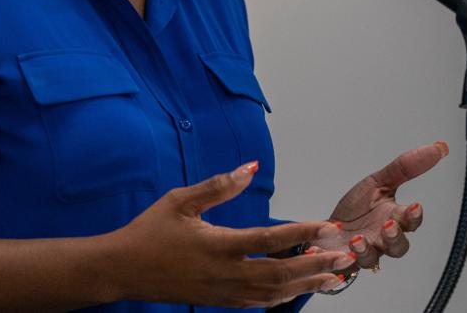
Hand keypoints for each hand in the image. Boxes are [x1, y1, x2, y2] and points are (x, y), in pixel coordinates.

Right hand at [109, 162, 353, 307]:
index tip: (327, 226)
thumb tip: (250, 167)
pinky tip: (297, 290)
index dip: (303, 233)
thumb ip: (219, 185)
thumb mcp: (181, 200)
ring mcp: (223, 293)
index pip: (269, 239)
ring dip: (306, 285)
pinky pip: (258, 304)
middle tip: (344, 256)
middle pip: (281, 274)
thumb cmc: (150, 231)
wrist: (123, 269)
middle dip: (316, 265)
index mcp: (217, 245)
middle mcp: (224, 274)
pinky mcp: (218, 302)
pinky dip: (283, 297)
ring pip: (273, 294)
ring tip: (333, 277)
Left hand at [315, 142, 448, 271]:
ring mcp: (362, 253)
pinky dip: (336, 260)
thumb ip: (406, 167)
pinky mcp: (341, 262)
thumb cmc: (357, 209)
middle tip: (388, 225)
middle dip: (395, 237)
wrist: (327, 230)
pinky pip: (340, 266)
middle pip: (398, 246)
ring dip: (365, 250)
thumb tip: (439, 148)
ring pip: (371, 259)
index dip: (414, 216)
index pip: (410, 221)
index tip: (414, 206)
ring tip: (358, 239)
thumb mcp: (378, 182)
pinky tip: (334, 252)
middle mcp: (381, 240)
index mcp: (392, 218)